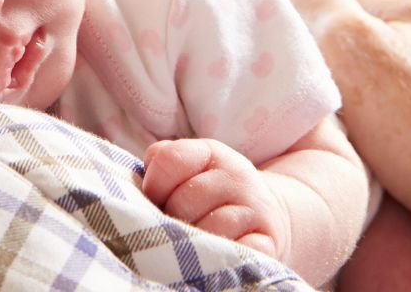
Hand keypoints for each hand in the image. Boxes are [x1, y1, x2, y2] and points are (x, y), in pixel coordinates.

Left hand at [141, 137, 285, 258]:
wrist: (267, 215)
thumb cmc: (211, 194)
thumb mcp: (188, 168)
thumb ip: (161, 163)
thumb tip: (143, 180)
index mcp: (211, 152)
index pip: (170, 159)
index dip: (153, 184)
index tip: (155, 199)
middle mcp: (236, 176)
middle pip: (183, 200)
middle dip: (170, 219)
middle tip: (174, 227)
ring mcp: (255, 209)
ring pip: (208, 229)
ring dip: (194, 243)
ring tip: (194, 243)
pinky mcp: (267, 242)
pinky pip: (235, 254)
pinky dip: (221, 258)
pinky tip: (215, 255)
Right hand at [285, 0, 410, 291]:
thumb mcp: (353, 45)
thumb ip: (316, 6)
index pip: (335, 10)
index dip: (304, 43)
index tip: (290, 83)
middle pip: (371, 62)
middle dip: (344, 94)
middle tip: (324, 131)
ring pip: (403, 109)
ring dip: (381, 134)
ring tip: (367, 169)